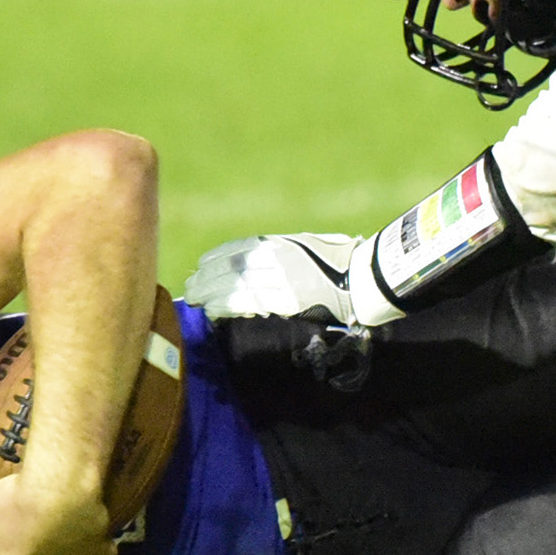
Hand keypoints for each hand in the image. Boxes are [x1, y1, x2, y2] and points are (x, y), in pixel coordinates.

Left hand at [184, 233, 361, 320]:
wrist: (363, 281)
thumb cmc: (340, 265)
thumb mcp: (307, 249)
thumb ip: (282, 256)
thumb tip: (258, 267)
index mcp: (282, 244)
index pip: (239, 249)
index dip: (216, 259)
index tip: (201, 267)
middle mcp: (278, 258)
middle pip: (232, 266)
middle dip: (207, 277)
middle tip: (191, 289)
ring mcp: (282, 278)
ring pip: (235, 284)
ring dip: (210, 292)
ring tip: (196, 300)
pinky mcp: (287, 299)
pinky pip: (249, 301)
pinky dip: (226, 305)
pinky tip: (212, 310)